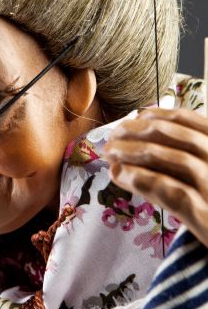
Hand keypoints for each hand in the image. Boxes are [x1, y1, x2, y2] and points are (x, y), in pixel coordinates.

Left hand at [103, 107, 207, 247]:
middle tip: (112, 135)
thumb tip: (127, 151)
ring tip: (109, 153)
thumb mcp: (198, 180)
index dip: (160, 116)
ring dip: (137, 152)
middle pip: (182, 137)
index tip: (133, 117)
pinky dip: (144, 179)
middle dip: (141, 131)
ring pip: (178, 160)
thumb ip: (175, 164)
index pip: (194, 122)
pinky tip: (120, 175)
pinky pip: (175, 192)